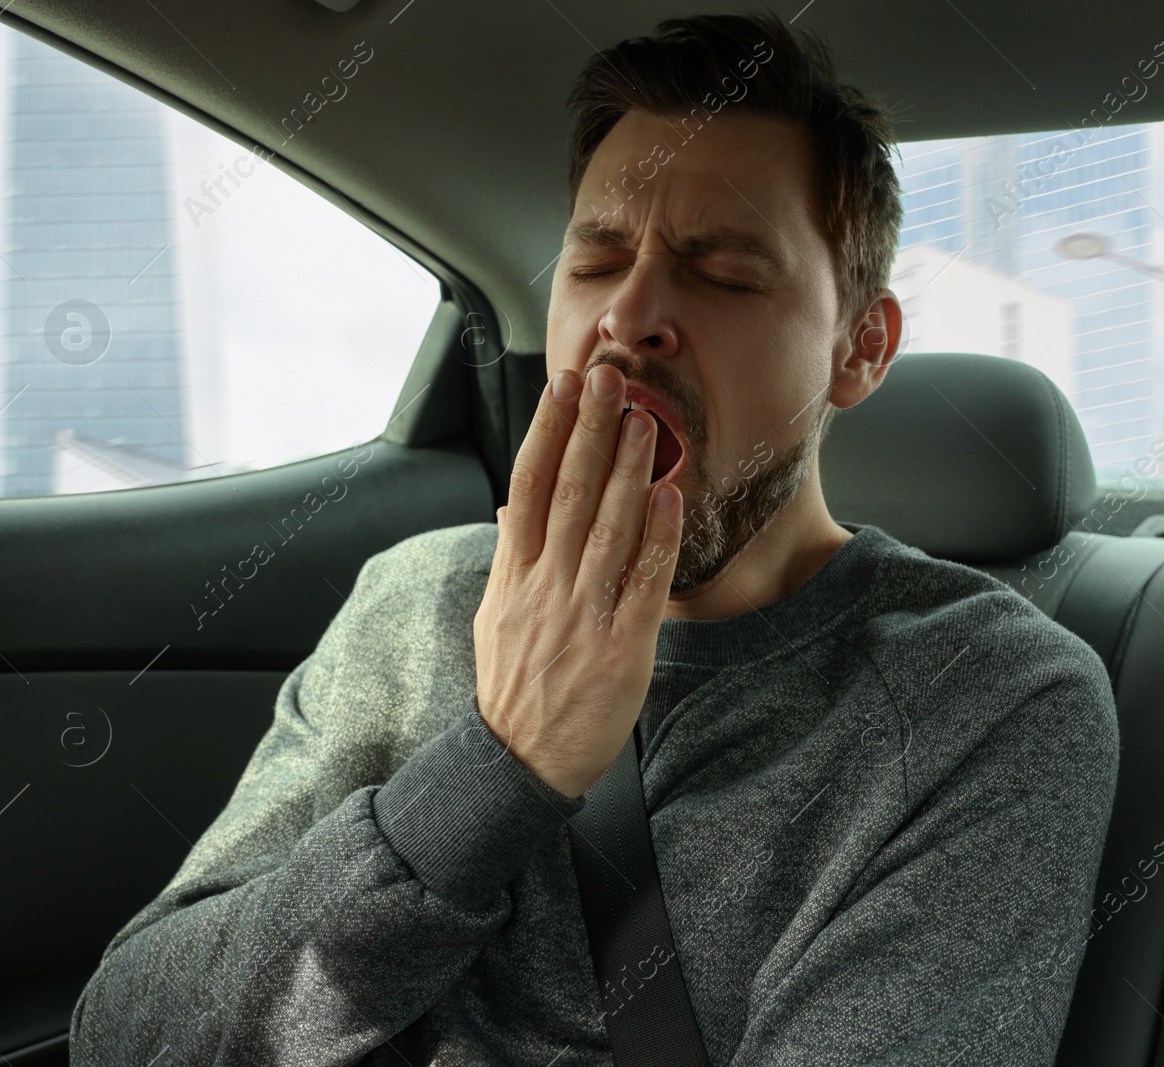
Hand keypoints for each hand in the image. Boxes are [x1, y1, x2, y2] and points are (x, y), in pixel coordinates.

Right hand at [472, 363, 682, 798]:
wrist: (520, 763)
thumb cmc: (514, 687)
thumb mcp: (495, 617)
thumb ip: (510, 558)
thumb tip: (513, 504)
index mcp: (514, 576)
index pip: (529, 486)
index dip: (546, 431)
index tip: (562, 386)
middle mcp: (544, 587)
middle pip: (567, 494)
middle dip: (588, 430)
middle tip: (606, 378)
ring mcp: (582, 617)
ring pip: (607, 529)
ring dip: (626, 470)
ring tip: (643, 420)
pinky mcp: (621, 649)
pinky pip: (641, 585)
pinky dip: (656, 539)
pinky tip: (668, 498)